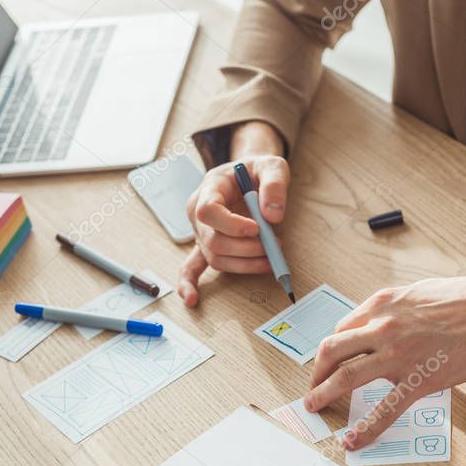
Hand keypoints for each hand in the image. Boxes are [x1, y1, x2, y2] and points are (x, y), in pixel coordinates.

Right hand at [179, 122, 288, 305]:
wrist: (249, 176)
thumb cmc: (257, 171)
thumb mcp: (272, 165)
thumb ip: (275, 184)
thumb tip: (273, 216)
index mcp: (209, 188)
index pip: (208, 211)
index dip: (231, 225)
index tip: (257, 228)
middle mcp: (199, 213)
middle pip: (214, 241)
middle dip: (246, 249)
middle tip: (274, 245)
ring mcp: (201, 233)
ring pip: (216, 258)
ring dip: (244, 265)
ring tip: (270, 259)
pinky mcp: (207, 247)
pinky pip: (192, 267)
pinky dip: (190, 284)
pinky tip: (192, 300)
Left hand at [304, 271, 465, 449]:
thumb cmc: (465, 300)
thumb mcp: (417, 294)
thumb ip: (392, 310)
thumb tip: (374, 327)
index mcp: (382, 305)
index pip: (342, 329)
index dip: (331, 349)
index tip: (328, 363)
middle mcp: (383, 327)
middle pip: (332, 350)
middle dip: (316, 372)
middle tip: (312, 386)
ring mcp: (398, 355)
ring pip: (345, 376)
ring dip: (323, 393)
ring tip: (314, 406)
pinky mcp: (418, 380)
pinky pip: (385, 409)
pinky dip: (365, 428)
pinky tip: (353, 440)